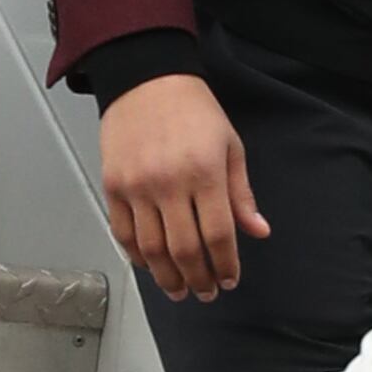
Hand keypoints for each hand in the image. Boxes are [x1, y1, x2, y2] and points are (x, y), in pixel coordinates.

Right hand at [101, 71, 265, 300]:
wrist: (146, 78)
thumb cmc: (193, 110)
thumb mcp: (230, 146)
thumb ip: (241, 194)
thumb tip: (258, 231)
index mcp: (204, 173)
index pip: (218, 235)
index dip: (225, 265)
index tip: (230, 279)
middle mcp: (169, 183)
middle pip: (184, 250)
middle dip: (198, 279)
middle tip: (206, 292)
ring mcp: (137, 186)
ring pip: (151, 249)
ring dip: (167, 278)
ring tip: (179, 290)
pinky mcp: (113, 185)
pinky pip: (123, 233)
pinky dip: (136, 256)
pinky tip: (150, 266)